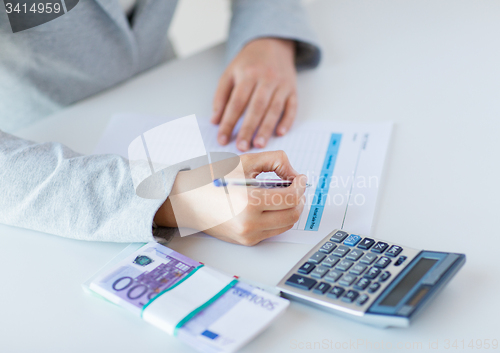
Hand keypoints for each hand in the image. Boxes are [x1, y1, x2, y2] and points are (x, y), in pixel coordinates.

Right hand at [154, 151, 306, 245]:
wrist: (186, 201)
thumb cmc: (211, 179)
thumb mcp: (244, 161)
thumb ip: (275, 161)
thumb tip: (294, 174)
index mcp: (249, 203)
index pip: (291, 198)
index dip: (301, 186)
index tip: (300, 178)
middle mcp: (250, 224)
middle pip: (293, 214)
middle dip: (300, 198)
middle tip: (295, 185)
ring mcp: (249, 236)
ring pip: (286, 224)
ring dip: (291, 208)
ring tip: (283, 193)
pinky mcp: (247, 241)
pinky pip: (273, 230)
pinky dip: (278, 217)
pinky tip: (270, 204)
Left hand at [211, 38, 296, 151]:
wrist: (272, 43)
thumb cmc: (249, 62)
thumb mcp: (230, 73)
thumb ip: (221, 96)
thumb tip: (215, 120)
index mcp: (247, 74)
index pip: (236, 102)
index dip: (229, 122)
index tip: (222, 138)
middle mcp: (266, 78)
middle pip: (256, 107)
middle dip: (248, 128)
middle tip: (242, 147)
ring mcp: (281, 84)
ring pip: (274, 108)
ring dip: (267, 128)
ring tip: (259, 144)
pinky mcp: (293, 89)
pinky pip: (292, 106)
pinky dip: (287, 120)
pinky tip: (281, 132)